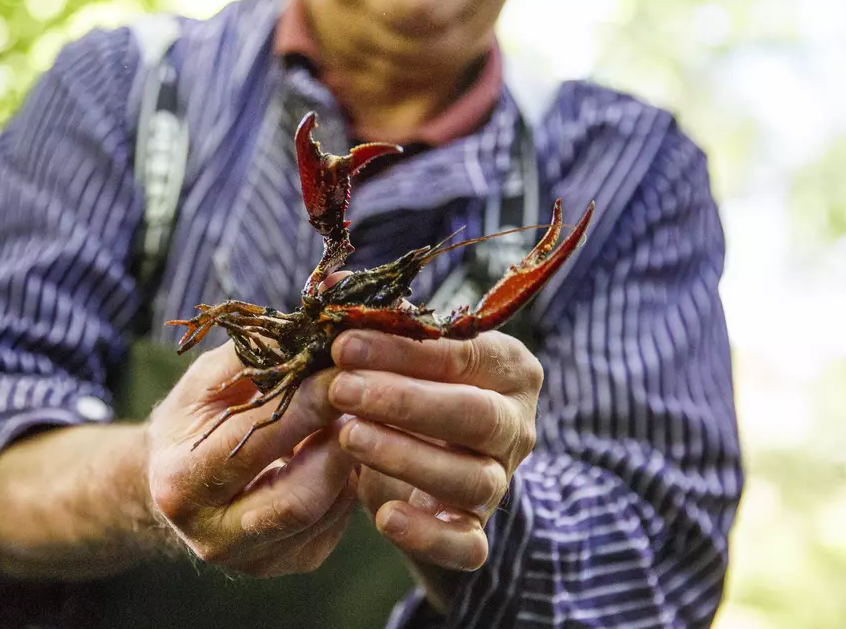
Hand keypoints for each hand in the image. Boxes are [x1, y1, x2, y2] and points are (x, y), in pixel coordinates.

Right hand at [146, 341, 356, 577]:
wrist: (178, 482)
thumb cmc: (194, 420)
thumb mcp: (206, 381)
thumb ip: (252, 355)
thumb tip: (310, 326)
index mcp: (181, 484)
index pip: (253, 444)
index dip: (304, 404)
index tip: (340, 366)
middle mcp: (213, 537)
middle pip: (298, 499)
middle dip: (337, 440)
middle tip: (363, 395)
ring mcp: (255, 560)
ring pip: (325, 513)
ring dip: (350, 458)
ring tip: (357, 414)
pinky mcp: (292, 562)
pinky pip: (338, 522)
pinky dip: (349, 479)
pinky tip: (346, 445)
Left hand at [327, 330, 540, 571]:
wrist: (425, 461)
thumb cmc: (414, 390)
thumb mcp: (404, 358)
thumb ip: (381, 332)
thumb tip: (330, 300)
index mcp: (507, 369)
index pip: (463, 354)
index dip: (401, 350)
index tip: (343, 345)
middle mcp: (515, 426)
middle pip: (476, 414)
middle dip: (404, 402)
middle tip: (341, 389)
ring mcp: (500, 482)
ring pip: (469, 477)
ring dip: (405, 457)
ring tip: (347, 436)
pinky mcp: (477, 531)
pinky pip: (467, 545)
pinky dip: (429, 536)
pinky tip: (385, 519)